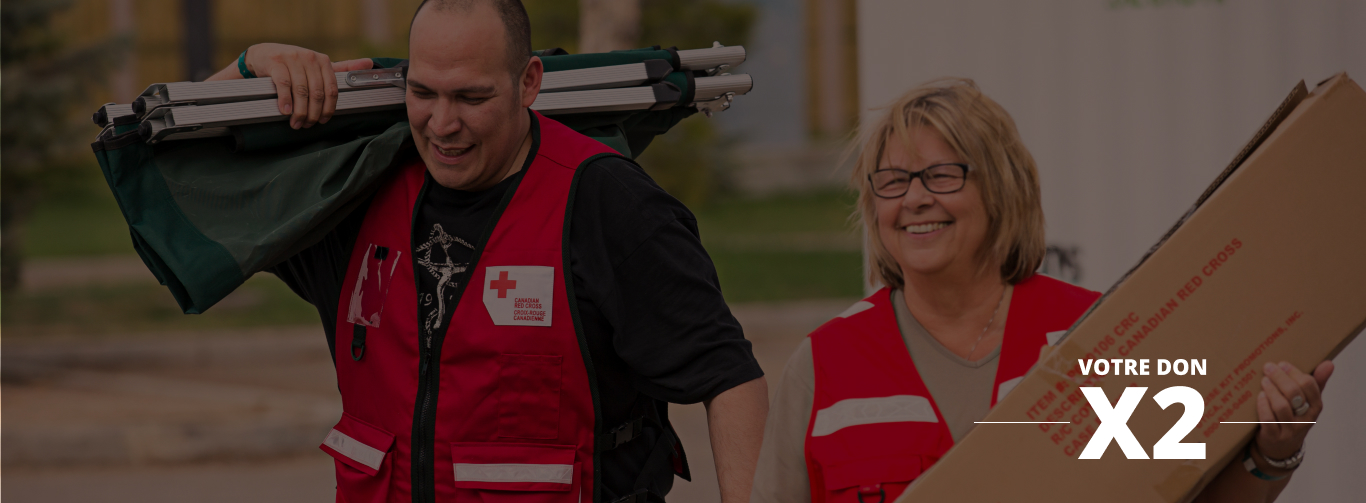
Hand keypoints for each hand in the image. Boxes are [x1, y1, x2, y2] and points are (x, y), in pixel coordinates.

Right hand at [243, 43, 373, 127]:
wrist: (265, 54)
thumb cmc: (295, 64)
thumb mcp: (318, 66)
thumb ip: (343, 67)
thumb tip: (369, 63)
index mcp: (323, 61)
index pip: (331, 89)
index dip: (328, 108)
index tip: (323, 121)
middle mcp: (310, 58)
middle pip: (317, 93)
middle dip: (313, 113)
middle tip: (308, 125)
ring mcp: (292, 59)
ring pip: (301, 91)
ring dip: (299, 111)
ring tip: (296, 123)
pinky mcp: (276, 62)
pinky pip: (284, 84)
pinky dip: (286, 100)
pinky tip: (285, 111)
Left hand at [1254, 360, 1333, 460]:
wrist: (1281, 448)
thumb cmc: (1294, 417)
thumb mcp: (1307, 402)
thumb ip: (1316, 382)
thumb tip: (1328, 363)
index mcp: (1315, 407)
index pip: (1309, 385)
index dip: (1294, 372)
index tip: (1282, 363)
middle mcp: (1305, 419)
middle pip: (1294, 394)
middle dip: (1280, 378)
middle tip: (1268, 367)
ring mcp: (1290, 429)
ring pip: (1282, 407)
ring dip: (1271, 390)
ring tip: (1264, 380)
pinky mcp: (1273, 436)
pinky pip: (1268, 419)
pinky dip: (1263, 406)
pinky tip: (1259, 396)